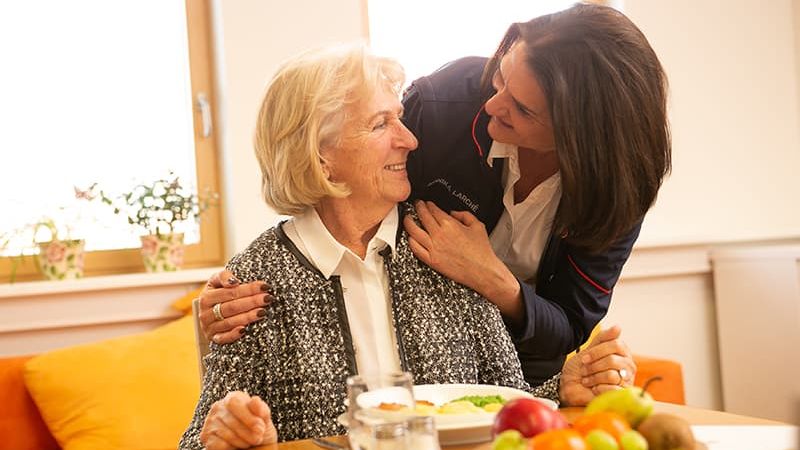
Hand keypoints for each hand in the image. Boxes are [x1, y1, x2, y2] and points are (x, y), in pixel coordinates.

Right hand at [199, 269, 273, 343]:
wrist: (210, 313)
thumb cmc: (218, 294)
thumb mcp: (216, 282)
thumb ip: (224, 276)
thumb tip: (234, 281)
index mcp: (206, 297)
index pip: (230, 292)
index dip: (248, 289)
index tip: (264, 286)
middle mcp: (205, 313)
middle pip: (231, 307)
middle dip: (252, 302)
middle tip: (267, 298)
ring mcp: (209, 327)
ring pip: (230, 322)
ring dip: (247, 317)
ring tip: (263, 312)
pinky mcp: (214, 338)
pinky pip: (223, 338)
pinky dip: (233, 335)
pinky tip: (244, 330)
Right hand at [200, 391, 277, 448]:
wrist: (253, 447)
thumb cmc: (258, 430)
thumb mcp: (264, 419)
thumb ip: (261, 409)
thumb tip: (255, 400)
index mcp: (233, 398)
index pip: (234, 403)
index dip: (248, 417)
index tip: (261, 428)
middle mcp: (218, 407)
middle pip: (231, 420)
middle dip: (248, 433)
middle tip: (258, 439)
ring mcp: (209, 421)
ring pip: (226, 434)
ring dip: (242, 441)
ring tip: (248, 442)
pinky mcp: (205, 437)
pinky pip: (219, 444)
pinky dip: (231, 447)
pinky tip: (235, 446)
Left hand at [404, 201, 522, 319]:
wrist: (482, 271)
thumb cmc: (481, 251)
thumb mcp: (477, 225)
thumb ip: (464, 215)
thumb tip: (453, 213)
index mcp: (450, 224)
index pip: (433, 209)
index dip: (428, 204)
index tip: (426, 203)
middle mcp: (439, 235)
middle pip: (422, 216)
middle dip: (418, 207)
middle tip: (417, 204)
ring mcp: (433, 248)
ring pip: (413, 231)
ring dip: (409, 221)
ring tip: (408, 218)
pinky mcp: (431, 260)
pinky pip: (415, 248)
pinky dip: (410, 240)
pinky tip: (410, 237)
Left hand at [559, 325, 636, 405]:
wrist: (570, 386)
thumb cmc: (581, 368)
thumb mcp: (590, 349)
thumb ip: (604, 338)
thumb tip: (618, 327)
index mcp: (622, 353)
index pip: (617, 345)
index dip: (598, 351)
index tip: (584, 358)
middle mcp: (628, 366)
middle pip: (613, 360)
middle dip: (594, 366)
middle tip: (584, 371)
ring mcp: (626, 381)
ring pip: (611, 375)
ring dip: (594, 378)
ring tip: (587, 380)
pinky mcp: (621, 395)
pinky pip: (613, 390)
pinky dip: (599, 388)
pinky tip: (594, 389)